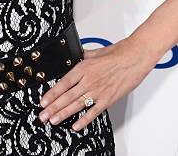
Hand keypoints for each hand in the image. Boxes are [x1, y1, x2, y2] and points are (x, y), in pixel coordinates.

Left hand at [37, 36, 154, 130]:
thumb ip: (83, 57)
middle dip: (53, 107)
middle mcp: (89, 80)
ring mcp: (98, 91)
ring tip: (53, 120)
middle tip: (43, 115)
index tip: (43, 101)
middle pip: (67, 96)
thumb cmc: (118, 53)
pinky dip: (84, 120)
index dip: (51, 94)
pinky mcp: (108, 99)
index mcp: (83, 67)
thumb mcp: (95, 52)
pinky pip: (93, 112)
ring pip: (77, 105)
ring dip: (63, 114)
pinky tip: (75, 125)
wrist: (135, 57)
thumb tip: (75, 56)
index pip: (63, 83)